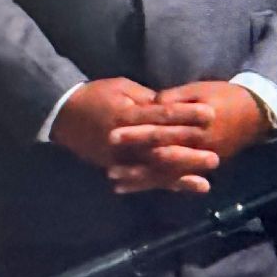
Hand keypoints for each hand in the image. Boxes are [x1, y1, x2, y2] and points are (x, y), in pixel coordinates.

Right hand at [50, 77, 216, 193]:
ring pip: (152, 170)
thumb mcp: (124, 87)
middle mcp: (122, 141)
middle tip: (214, 158)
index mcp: (126, 115)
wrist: (62, 114)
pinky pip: (141, 180)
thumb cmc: (97, 95)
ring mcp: (117, 158)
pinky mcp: (114, 167)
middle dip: (188, 154)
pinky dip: (162, 185)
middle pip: (159, 148)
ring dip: (178, 177)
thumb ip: (149, 98)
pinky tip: (182, 189)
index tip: (211, 114)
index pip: (162, 116)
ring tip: (204, 182)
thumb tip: (174, 106)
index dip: (187, 115)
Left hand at [107, 81, 268, 194]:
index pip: (163, 127)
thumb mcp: (202, 89)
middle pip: (162, 153)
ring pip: (167, 172)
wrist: (256, 113)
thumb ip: (176, 97)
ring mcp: (202, 158)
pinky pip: (176, 179)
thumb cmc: (226, 96)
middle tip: (109, 164)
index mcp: (198, 122)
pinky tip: (133, 187)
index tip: (113, 131)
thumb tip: (151, 104)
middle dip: (134, 158)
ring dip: (140, 177)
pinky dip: (155, 184)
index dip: (138, 130)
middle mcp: (199, 144)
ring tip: (114, 179)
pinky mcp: (202, 166)